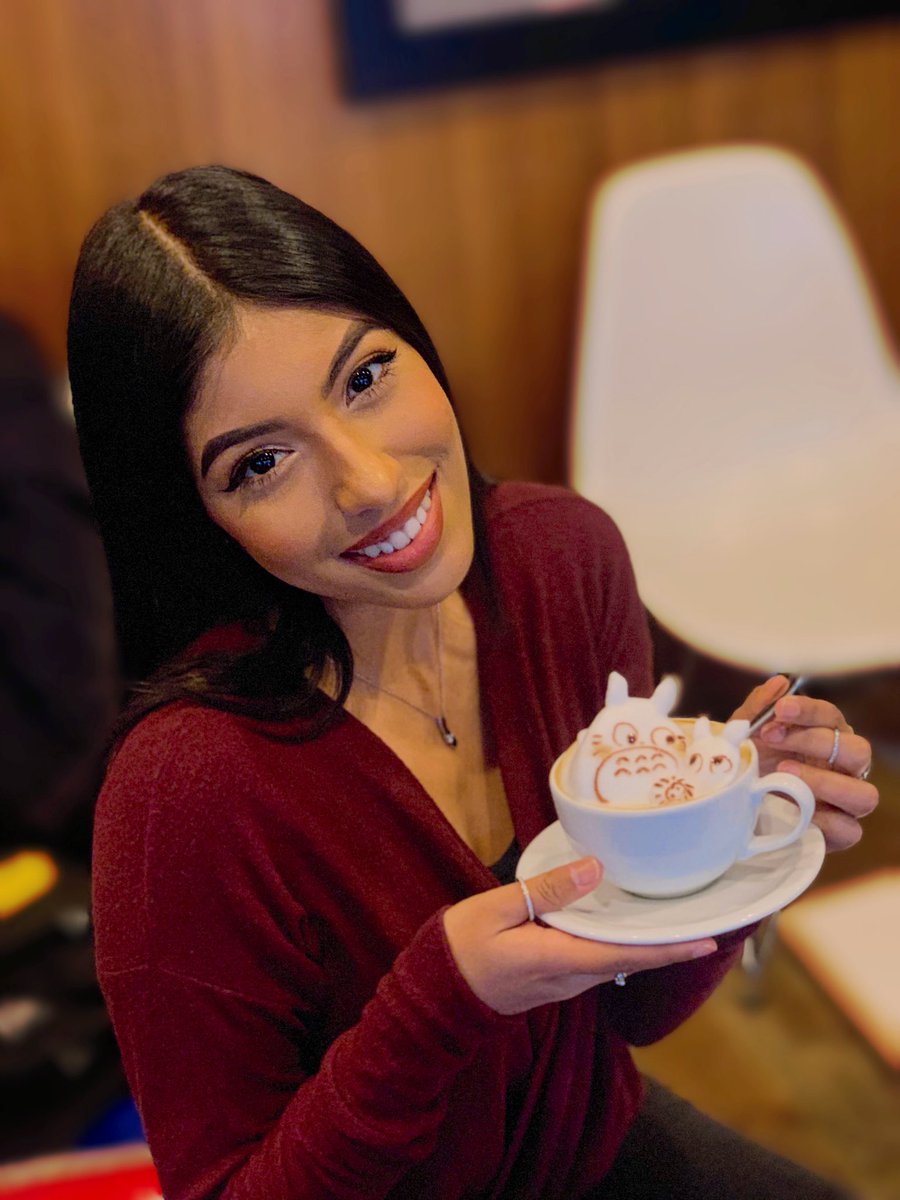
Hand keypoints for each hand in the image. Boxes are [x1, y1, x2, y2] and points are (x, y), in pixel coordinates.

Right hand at [442, 857, 716, 1014]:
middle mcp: (570, 976)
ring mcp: (563, 982)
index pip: (627, 954)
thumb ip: (547, 891)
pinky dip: (622, 943)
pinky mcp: (555, 977)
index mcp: (559, 958)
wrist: (434, 994)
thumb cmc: (459, 947)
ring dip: (648, 943)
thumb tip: (596, 870)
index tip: (708, 940)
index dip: (670, 948)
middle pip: (631, 958)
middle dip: (670, 943)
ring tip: (677, 917)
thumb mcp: (496, 909)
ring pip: (616, 960)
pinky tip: (628, 921)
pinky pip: (598, 959)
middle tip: (707, 921)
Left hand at [731, 676, 878, 852]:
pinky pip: (850, 831)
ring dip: (826, 783)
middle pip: (858, 750)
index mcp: (828, 737)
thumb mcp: (745, 734)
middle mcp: (844, 767)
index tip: (780, 709)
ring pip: (865, 794)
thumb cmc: (750, 763)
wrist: (734, 805)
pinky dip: (825, 822)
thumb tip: (779, 683)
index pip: (832, 717)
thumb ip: (760, 708)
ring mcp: (846, 802)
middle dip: (817, 742)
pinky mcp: (839, 832)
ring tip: (785, 774)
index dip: (809, 711)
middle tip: (774, 739)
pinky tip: (796, 810)